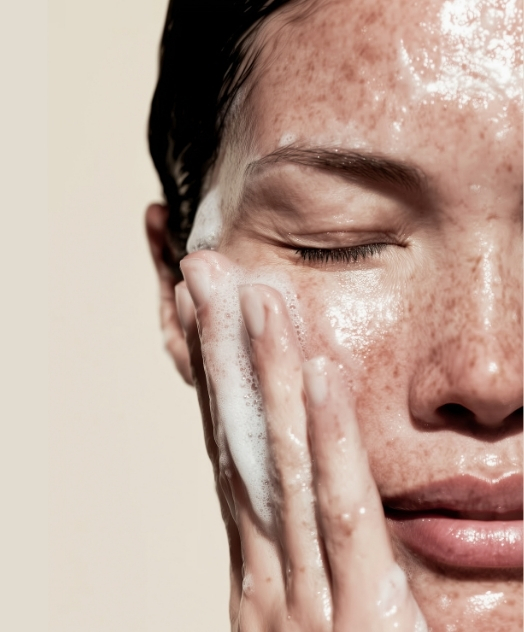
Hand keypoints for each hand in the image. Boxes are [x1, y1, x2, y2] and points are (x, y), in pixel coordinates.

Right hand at [177, 251, 426, 631]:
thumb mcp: (303, 619)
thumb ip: (298, 558)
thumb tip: (295, 499)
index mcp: (259, 567)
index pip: (230, 449)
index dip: (213, 377)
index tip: (204, 312)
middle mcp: (266, 568)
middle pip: (241, 437)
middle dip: (222, 350)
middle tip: (208, 274)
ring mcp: (303, 591)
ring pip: (283, 457)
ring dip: (267, 370)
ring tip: (256, 295)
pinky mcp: (357, 617)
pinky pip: (338, 509)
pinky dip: (327, 434)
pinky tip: (318, 368)